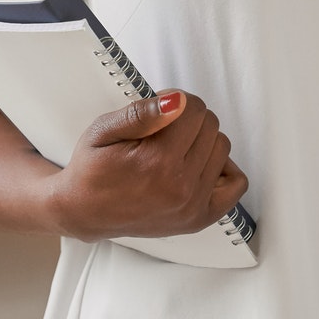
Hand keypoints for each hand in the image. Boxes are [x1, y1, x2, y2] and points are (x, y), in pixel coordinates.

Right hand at [45, 91, 247, 241]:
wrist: (83, 212)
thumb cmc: (91, 169)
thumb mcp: (103, 131)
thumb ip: (140, 114)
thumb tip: (176, 101)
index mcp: (156, 162)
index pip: (194, 108)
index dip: (174, 100)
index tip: (158, 108)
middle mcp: (180, 186)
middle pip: (211, 126)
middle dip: (189, 119)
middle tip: (163, 129)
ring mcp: (192, 205)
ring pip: (222, 147)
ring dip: (202, 141)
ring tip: (174, 148)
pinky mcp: (199, 218)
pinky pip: (235, 184)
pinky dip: (223, 168)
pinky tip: (198, 164)